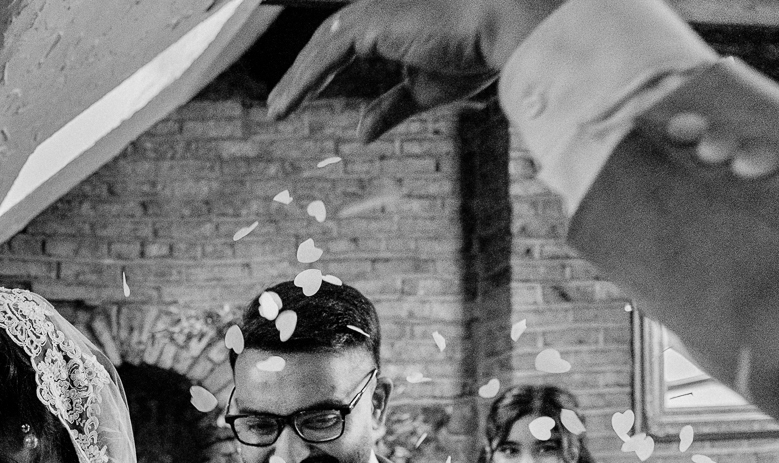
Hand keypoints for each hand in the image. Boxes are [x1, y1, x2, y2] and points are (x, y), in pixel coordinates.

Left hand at [264, 0, 564, 140]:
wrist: (502, 30)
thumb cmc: (474, 55)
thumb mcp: (422, 91)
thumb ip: (389, 108)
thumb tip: (360, 134)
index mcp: (392, 19)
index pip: (345, 41)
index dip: (319, 69)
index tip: (299, 95)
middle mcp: (378, 8)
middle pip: (327, 41)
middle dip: (300, 75)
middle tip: (278, 105)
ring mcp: (373, 10)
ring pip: (321, 48)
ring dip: (295, 82)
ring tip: (276, 111)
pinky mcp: (370, 23)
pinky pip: (325, 57)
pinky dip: (302, 82)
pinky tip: (285, 106)